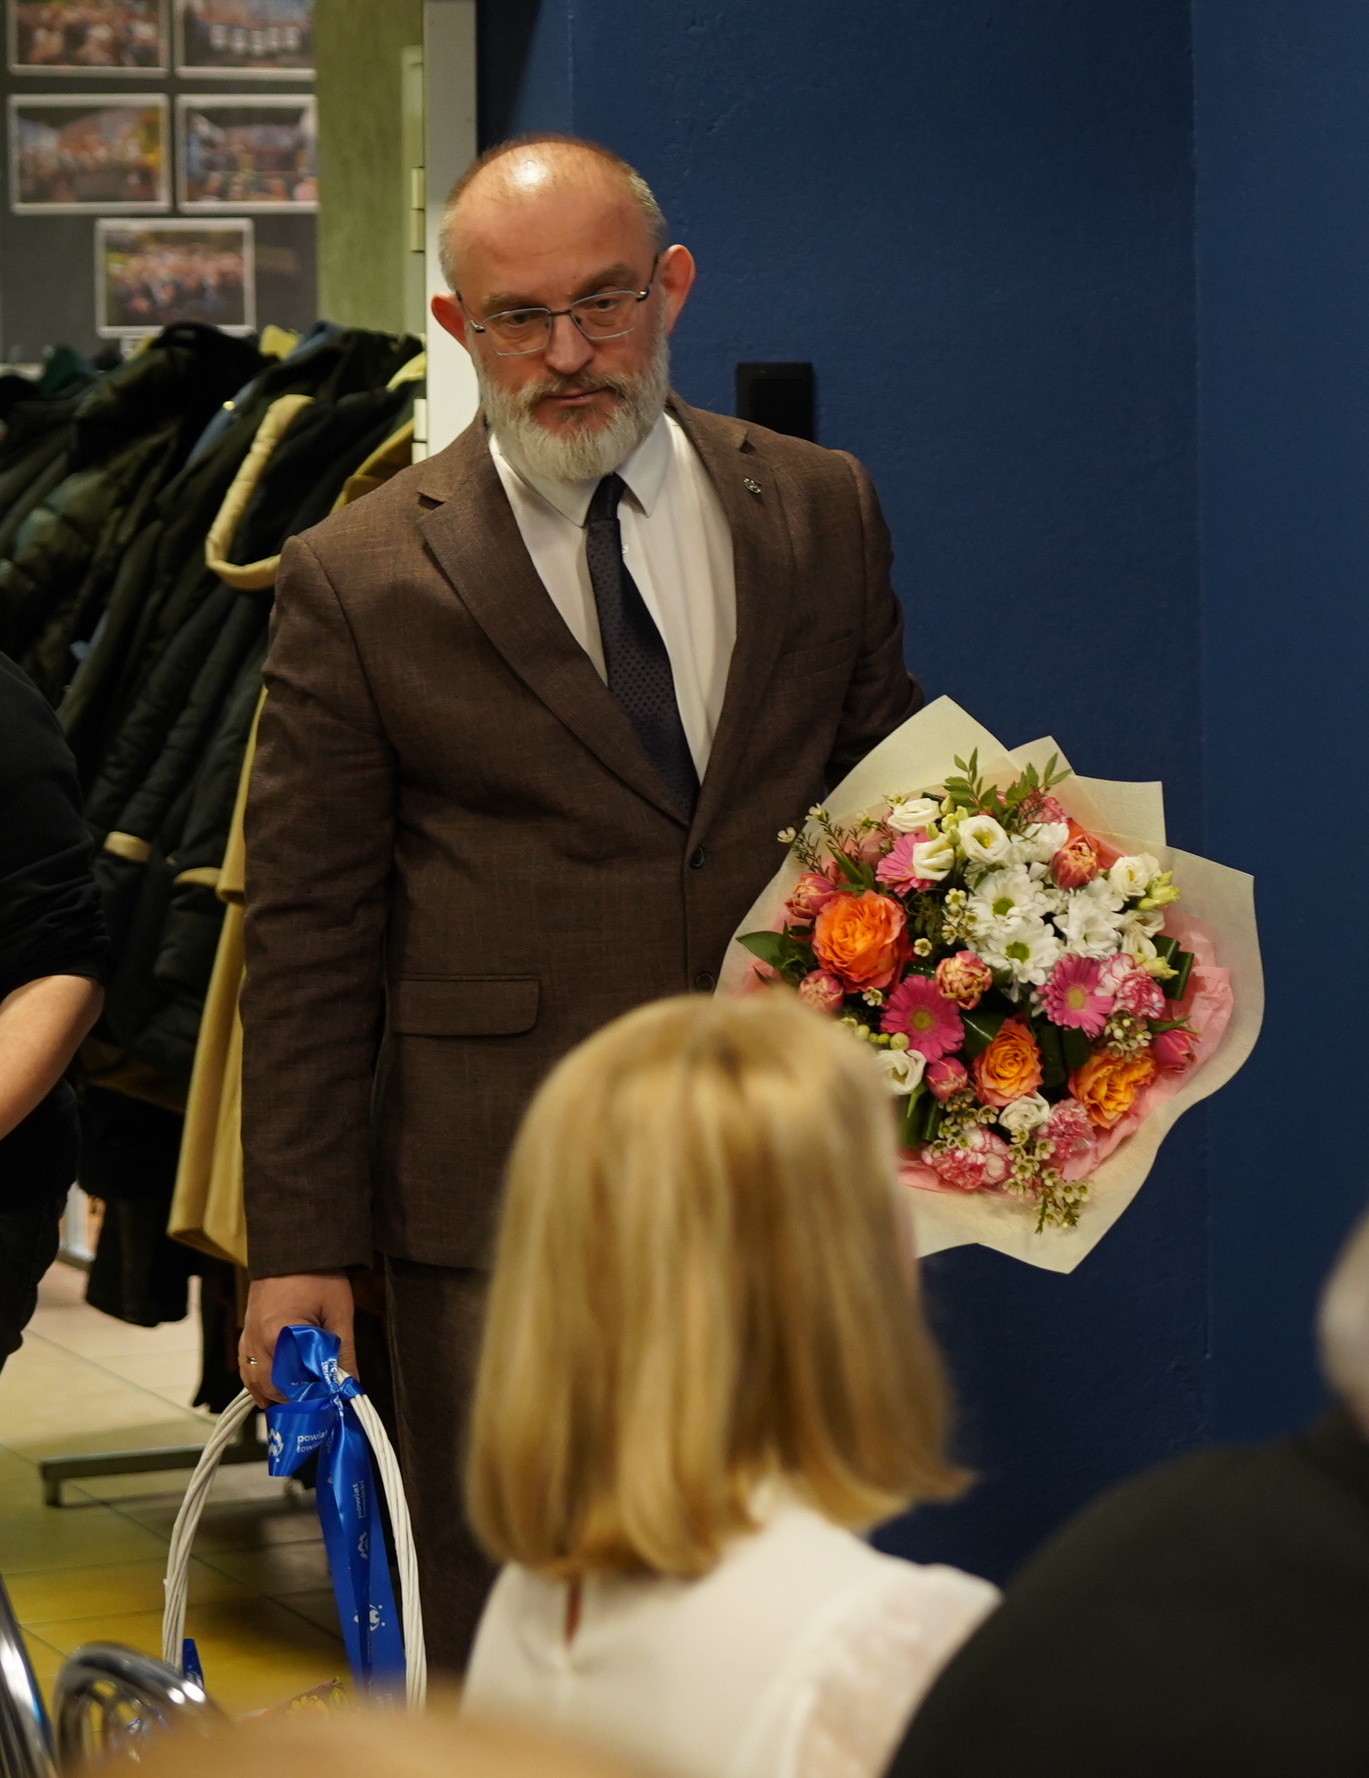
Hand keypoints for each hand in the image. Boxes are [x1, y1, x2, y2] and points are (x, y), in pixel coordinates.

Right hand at [239, 1271, 355, 1408]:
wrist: (294, 1246)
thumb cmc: (319, 1275)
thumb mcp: (338, 1313)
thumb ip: (343, 1352)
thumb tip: (350, 1385)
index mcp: (279, 1335)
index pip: (292, 1383)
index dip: (311, 1396)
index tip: (330, 1401)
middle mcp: (257, 1340)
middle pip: (271, 1386)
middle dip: (294, 1398)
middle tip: (318, 1404)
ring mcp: (248, 1336)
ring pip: (254, 1380)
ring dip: (274, 1393)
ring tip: (298, 1403)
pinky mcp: (247, 1331)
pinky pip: (246, 1366)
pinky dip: (257, 1382)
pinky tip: (268, 1394)